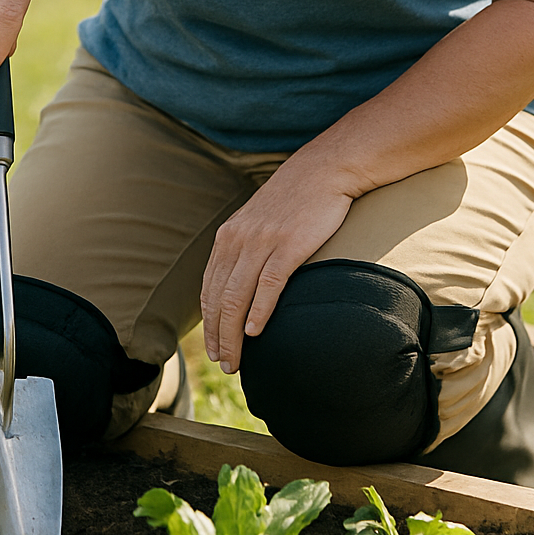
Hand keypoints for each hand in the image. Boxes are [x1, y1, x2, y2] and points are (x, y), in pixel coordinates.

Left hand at [200, 155, 353, 374]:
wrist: (324, 170)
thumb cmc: (294, 200)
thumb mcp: (258, 221)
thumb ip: (244, 249)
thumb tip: (238, 284)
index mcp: (228, 236)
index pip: (209, 289)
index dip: (209, 324)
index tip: (213, 349)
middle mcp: (239, 239)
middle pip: (220, 299)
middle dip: (218, 336)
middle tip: (223, 364)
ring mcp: (262, 242)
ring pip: (238, 297)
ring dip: (233, 334)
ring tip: (236, 360)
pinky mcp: (289, 244)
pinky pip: (268, 285)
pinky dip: (259, 312)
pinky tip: (256, 332)